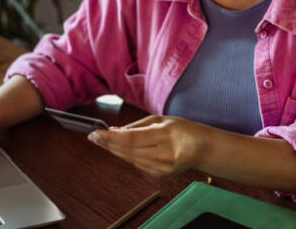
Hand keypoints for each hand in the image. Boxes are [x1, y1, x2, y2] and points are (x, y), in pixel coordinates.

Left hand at [87, 115, 205, 176]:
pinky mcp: (161, 175)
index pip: (132, 139)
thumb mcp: (161, 120)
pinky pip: (137, 164)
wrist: (203, 149)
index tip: (96, 133)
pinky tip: (118, 149)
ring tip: (101, 141)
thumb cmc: (182, 129)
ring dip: (114, 150)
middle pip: (128, 151)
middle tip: (93, 136)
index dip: (111, 137)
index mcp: (165, 135)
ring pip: (130, 159)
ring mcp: (162, 167)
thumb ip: (137, 126)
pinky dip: (126, 156)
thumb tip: (114, 130)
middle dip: (108, 144)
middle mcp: (163, 154)